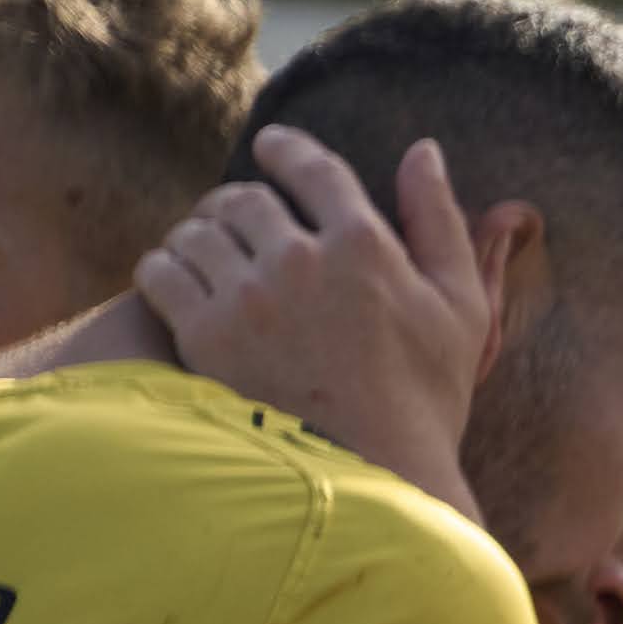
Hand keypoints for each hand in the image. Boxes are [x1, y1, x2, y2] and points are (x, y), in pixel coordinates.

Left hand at [139, 127, 514, 516]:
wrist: (372, 477)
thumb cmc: (427, 397)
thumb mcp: (462, 306)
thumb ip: (441, 222)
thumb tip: (422, 151)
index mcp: (366, 245)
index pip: (313, 169)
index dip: (287, 149)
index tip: (272, 146)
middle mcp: (301, 261)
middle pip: (246, 197)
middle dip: (241, 201)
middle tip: (240, 217)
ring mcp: (248, 299)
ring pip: (197, 230)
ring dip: (202, 235)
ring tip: (212, 254)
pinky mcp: (204, 337)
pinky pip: (160, 272)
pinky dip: (165, 269)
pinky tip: (183, 285)